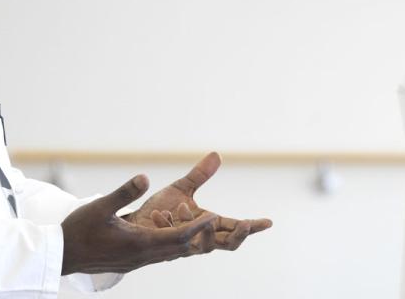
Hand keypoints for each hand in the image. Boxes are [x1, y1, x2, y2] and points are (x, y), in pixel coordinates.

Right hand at [61, 174, 216, 274]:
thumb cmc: (79, 230)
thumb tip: (145, 177)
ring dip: (185, 240)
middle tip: (217, 222)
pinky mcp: (129, 261)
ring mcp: (136, 261)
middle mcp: (141, 256)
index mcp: (138, 244)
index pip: (177, 238)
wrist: (61, 255)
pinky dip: (170, 243)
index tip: (214, 217)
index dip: (197, 228)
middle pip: (178, 248)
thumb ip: (124, 192)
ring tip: (200, 226)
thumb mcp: (101, 206)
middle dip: (198, 236)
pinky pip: (157, 253)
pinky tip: (171, 235)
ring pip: (169, 252)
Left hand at [124, 152, 272, 250]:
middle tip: (244, 223)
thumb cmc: (161, 208)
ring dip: (202, 229)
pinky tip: (160, 212)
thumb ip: (200, 175)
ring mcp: (186, 246)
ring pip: (205, 247)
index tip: (269, 221)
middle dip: (238, 235)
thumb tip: (216, 154)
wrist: (135, 222)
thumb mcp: (183, 188)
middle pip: (229, 244)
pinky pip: (174, 240)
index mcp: (209, 224)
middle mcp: (201, 238)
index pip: (235, 227)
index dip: (253, 227)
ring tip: (188, 209)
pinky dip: (168, 224)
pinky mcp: (169, 248)